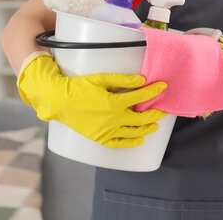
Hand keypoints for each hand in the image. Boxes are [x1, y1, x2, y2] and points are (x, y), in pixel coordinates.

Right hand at [17, 53, 167, 147]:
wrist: (59, 101)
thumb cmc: (79, 87)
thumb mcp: (101, 78)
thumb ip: (123, 80)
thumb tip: (142, 80)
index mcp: (113, 103)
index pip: (140, 97)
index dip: (154, 91)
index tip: (163, 87)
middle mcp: (112, 119)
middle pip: (141, 118)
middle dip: (155, 113)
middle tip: (163, 110)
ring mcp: (106, 131)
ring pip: (133, 132)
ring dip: (146, 128)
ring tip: (155, 125)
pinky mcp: (99, 138)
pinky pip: (119, 144)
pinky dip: (131, 143)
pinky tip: (140, 140)